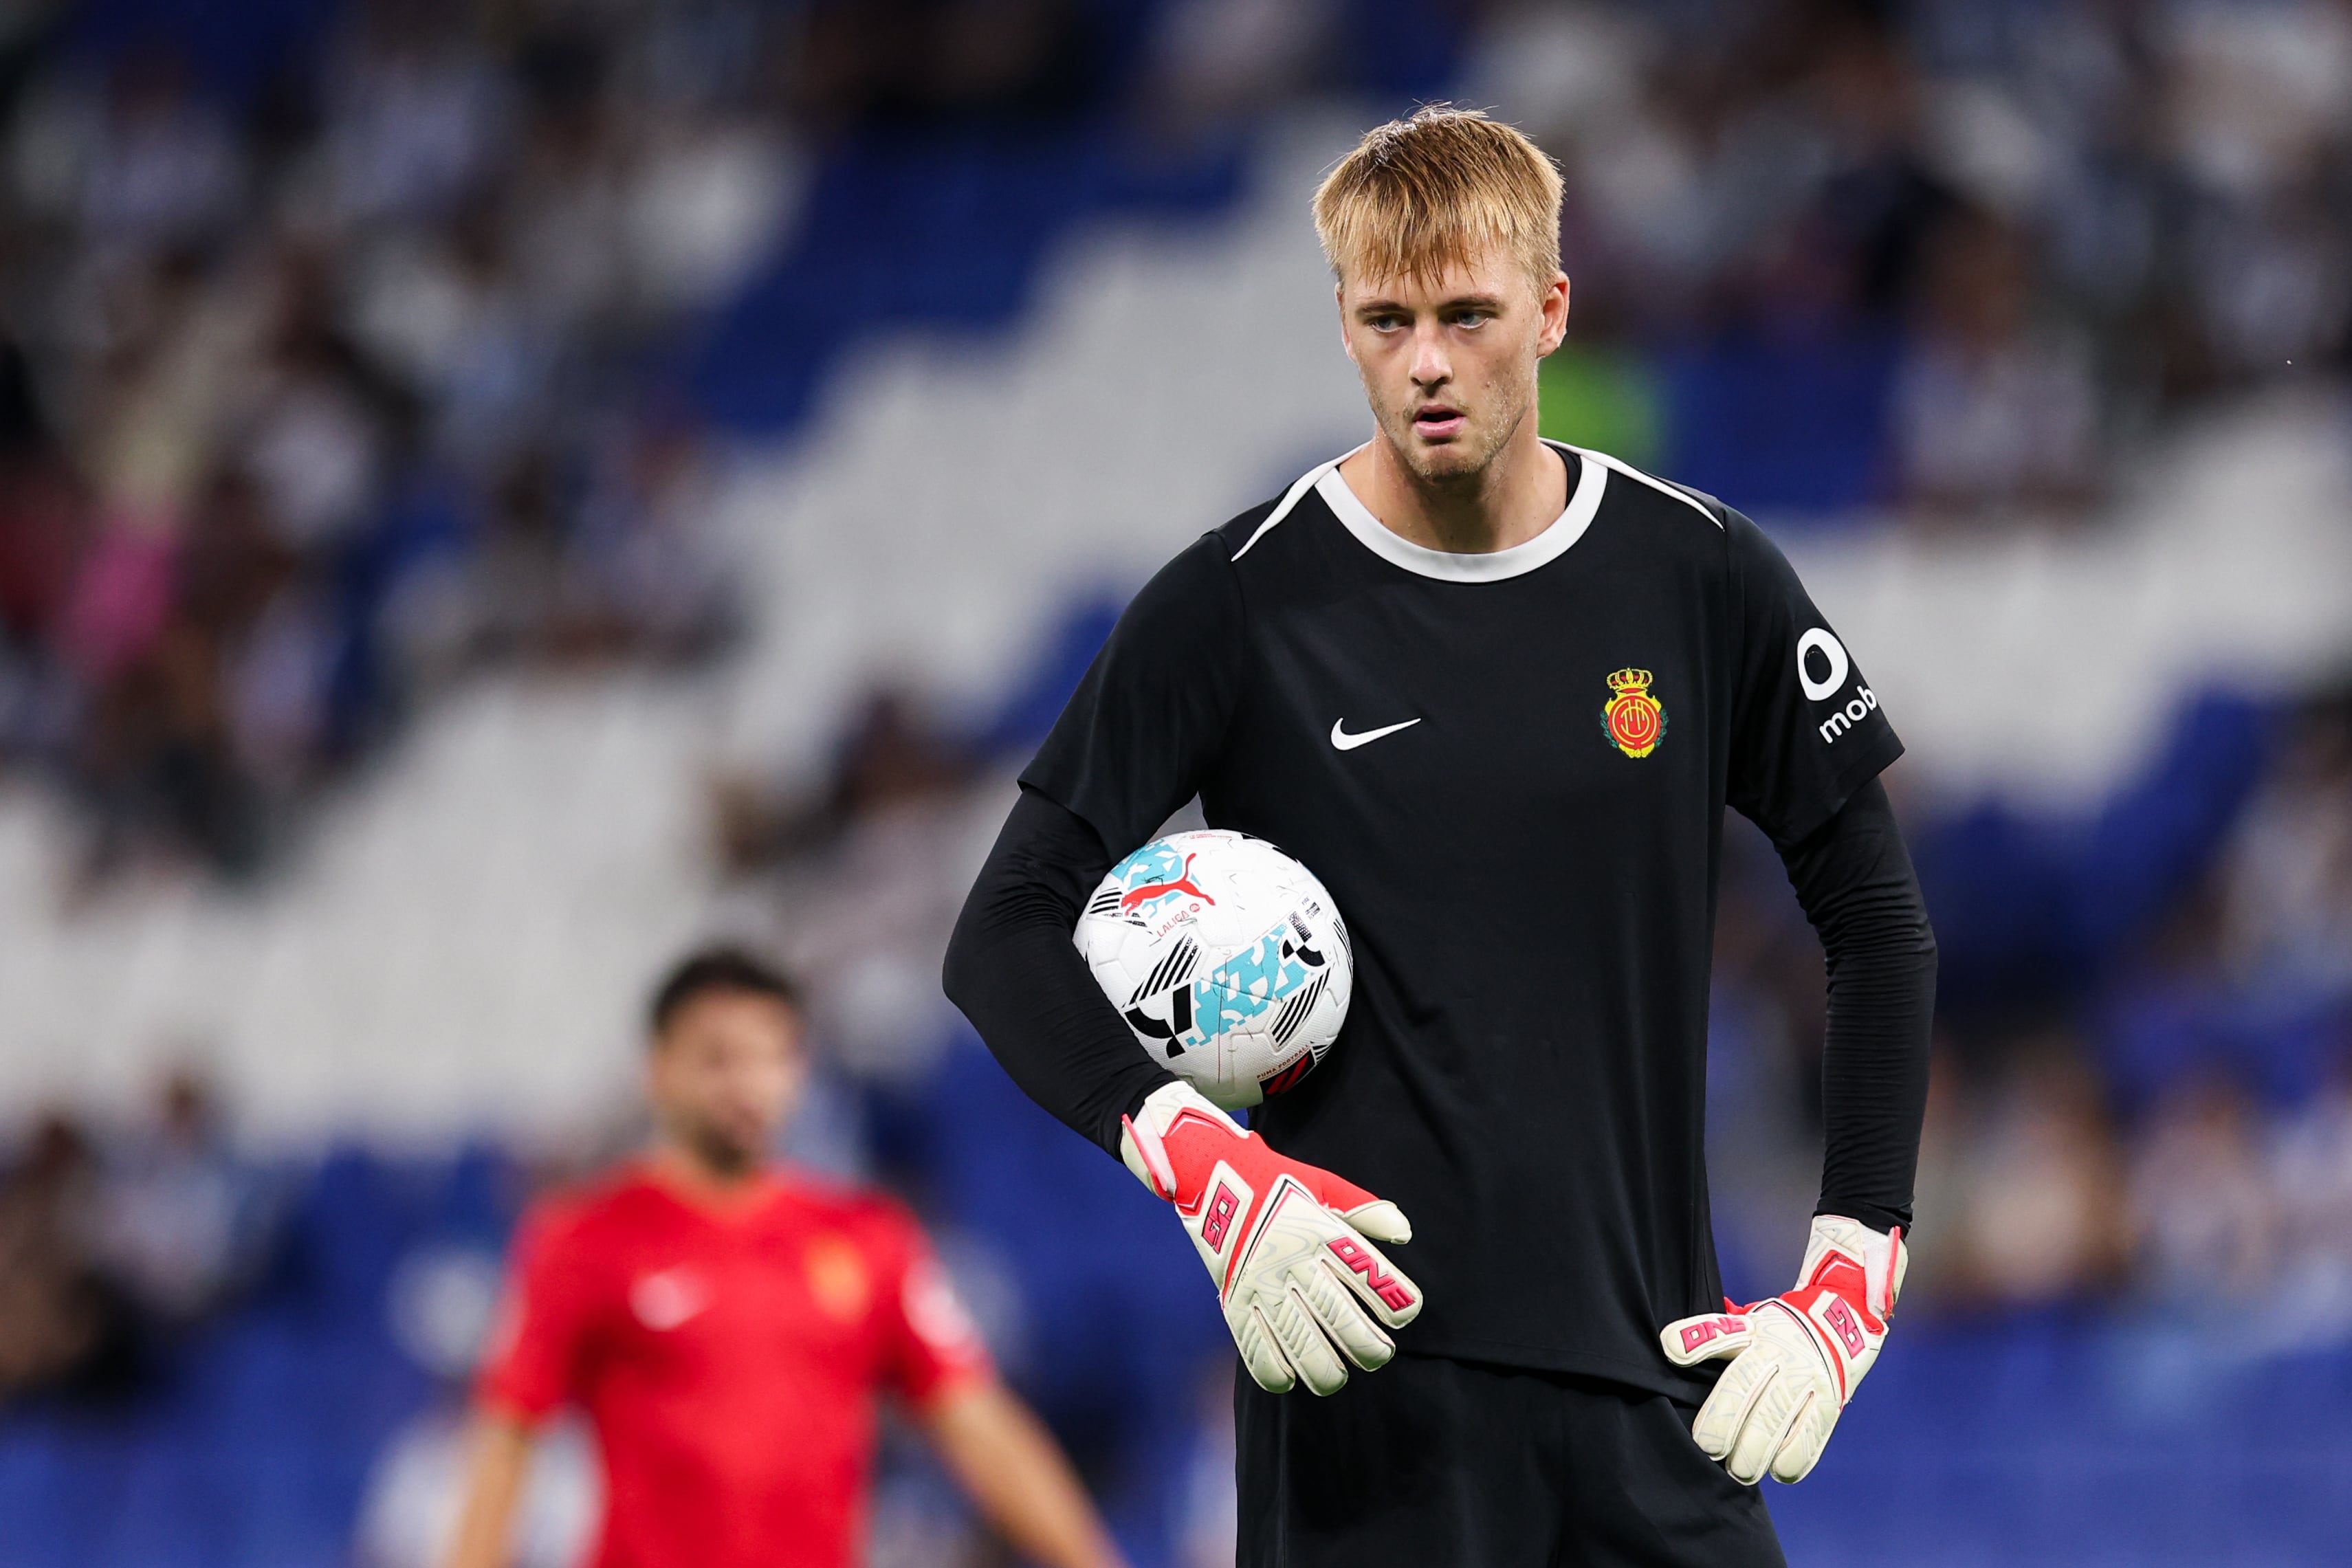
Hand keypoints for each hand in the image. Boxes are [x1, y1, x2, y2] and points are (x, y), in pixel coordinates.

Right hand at [1120, 1082, 1420, 1394]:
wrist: (1211, 1175)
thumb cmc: (1278, 1184)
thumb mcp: (1323, 1185)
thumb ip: (1365, 1210)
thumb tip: (1404, 1233)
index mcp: (1319, 1230)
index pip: (1366, 1273)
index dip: (1393, 1299)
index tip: (1403, 1316)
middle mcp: (1292, 1258)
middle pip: (1337, 1315)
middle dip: (1366, 1346)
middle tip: (1379, 1356)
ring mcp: (1260, 1282)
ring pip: (1298, 1340)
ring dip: (1324, 1370)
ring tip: (1337, 1378)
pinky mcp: (1233, 1298)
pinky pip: (1254, 1345)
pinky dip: (1274, 1372)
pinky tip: (1290, 1380)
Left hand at [1659, 1216, 1903, 1483]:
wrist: (1840, 1326)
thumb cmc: (1776, 1334)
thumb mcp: (1747, 1324)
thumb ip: (1713, 1336)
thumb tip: (1670, 1346)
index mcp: (1752, 1331)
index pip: (1720, 1332)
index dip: (1695, 1341)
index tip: (1673, 1353)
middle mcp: (1779, 1351)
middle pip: (1745, 1384)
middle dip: (1724, 1419)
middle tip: (1709, 1448)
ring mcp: (1806, 1377)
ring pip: (1777, 1415)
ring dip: (1756, 1448)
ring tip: (1739, 1471)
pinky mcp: (1830, 1402)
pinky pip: (1812, 1433)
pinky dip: (1795, 1457)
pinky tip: (1778, 1471)